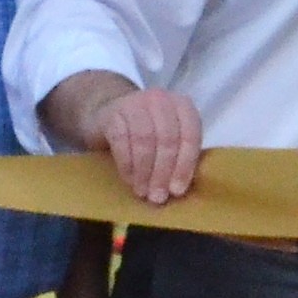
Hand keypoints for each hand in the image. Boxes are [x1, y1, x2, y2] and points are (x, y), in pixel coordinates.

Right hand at [84, 85, 206, 207]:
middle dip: (163, 172)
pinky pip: (121, 140)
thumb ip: (177, 154)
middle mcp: (161, 100)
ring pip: (145, 139)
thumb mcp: (166, 137)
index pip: (190, 136)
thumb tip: (178, 189)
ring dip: (144, 171)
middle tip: (158, 197)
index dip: (184, 165)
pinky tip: (129, 179)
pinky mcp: (113, 113)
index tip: (177, 190)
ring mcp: (136, 103)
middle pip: (167, 139)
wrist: (106, 112)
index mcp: (183, 106)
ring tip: (142, 192)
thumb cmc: (145, 130)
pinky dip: (127, 163)